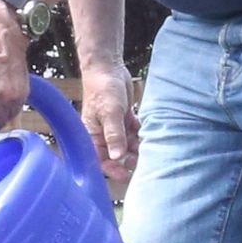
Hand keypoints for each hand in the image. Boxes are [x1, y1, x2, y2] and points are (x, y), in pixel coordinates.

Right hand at [77, 69, 137, 189]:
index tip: (127, 176)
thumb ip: (114, 135)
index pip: (101, 159)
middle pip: (116, 154)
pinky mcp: (124, 118)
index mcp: (92, 135)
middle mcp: (103, 133)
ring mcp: (114, 126)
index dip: (113, 169)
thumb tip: (116, 157)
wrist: (107, 67)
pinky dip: (141, 134)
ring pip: (127, 144)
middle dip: (128, 159)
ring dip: (137, 147)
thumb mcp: (110, 113)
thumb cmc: (102, 88)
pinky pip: (134, 132)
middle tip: (143, 161)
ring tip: (149, 148)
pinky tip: (149, 134)